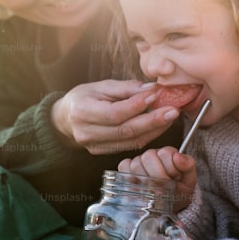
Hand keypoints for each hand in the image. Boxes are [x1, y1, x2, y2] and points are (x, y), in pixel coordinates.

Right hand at [51, 80, 178, 154]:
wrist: (66, 118)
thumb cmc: (84, 97)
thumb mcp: (101, 86)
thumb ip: (127, 88)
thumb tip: (152, 89)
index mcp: (82, 111)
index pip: (115, 113)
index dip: (137, 106)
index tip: (156, 95)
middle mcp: (87, 132)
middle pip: (125, 130)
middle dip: (152, 121)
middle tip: (172, 111)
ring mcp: (94, 146)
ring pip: (130, 141)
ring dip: (154, 130)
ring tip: (169, 117)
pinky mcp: (102, 152)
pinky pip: (129, 146)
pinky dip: (146, 136)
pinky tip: (158, 126)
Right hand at [118, 146, 196, 211]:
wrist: (168, 205)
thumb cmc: (178, 191)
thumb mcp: (189, 181)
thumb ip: (188, 166)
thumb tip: (179, 157)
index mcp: (168, 154)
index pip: (165, 153)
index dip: (169, 169)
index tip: (173, 181)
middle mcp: (153, 154)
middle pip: (148, 156)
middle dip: (157, 176)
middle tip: (162, 188)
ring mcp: (139, 161)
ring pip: (136, 163)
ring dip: (145, 180)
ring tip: (152, 189)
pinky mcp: (126, 168)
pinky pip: (124, 166)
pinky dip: (131, 178)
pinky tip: (140, 187)